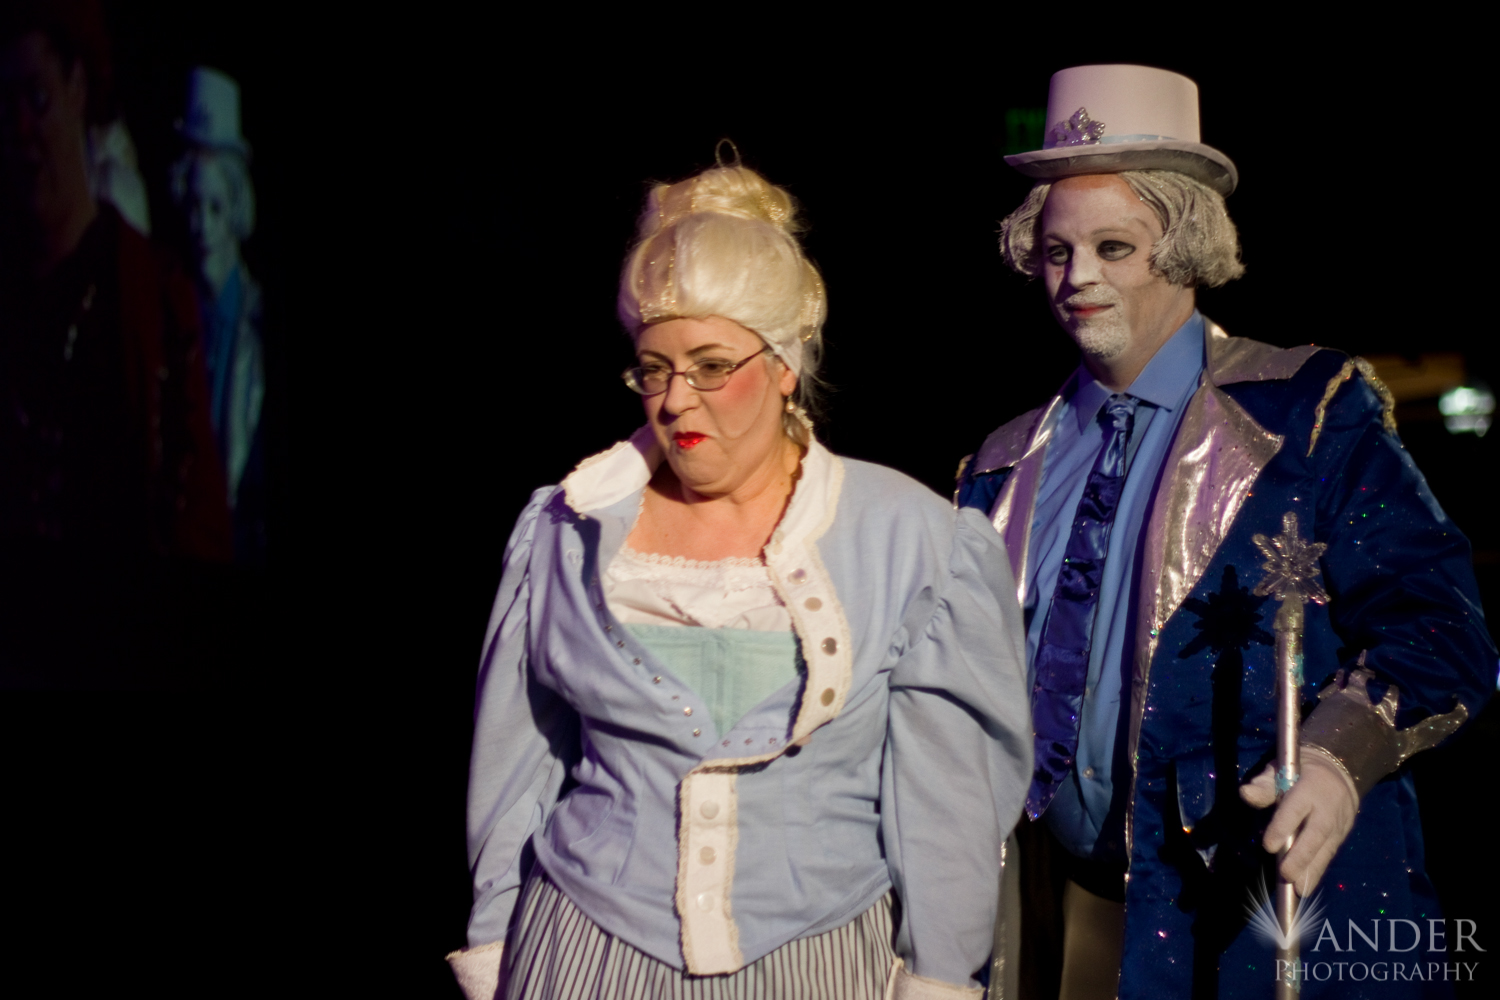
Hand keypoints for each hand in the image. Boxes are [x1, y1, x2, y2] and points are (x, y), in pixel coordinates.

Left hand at [1238, 747, 1357, 895]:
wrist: (1339, 770)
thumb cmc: (1298, 771)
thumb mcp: (1279, 769)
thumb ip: (1264, 785)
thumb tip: (1245, 793)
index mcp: (1309, 787)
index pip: (1296, 809)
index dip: (1283, 827)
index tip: (1269, 847)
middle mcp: (1327, 807)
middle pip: (1316, 833)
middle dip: (1302, 856)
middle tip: (1286, 875)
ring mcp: (1338, 823)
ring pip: (1326, 848)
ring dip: (1312, 870)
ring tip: (1299, 890)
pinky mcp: (1342, 835)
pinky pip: (1330, 855)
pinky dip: (1318, 871)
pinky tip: (1306, 887)